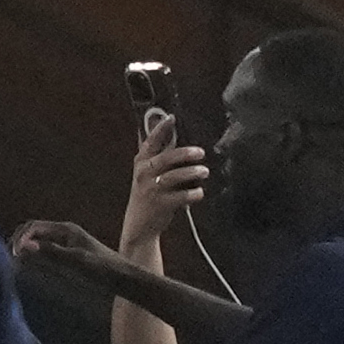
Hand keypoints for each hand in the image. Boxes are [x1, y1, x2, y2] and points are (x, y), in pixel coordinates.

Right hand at [11, 217, 117, 276]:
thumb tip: (24, 246)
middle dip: (19, 241)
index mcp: (65, 229)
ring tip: (15, 264)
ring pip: (37, 241)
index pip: (33, 226)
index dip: (20, 239)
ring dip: (25, 248)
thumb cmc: (102, 269)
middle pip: (32, 230)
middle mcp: (63, 233)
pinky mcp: (67, 254)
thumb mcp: (75, 261)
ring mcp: (65, 243)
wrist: (122, 279)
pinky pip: (44, 251)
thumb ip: (50, 253)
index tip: (15, 257)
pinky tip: (29, 268)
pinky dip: (33, 256)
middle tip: (9, 259)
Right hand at [121, 124, 209, 258]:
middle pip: (166, 158)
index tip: (172, 117)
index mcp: (141, 162)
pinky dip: (193, 194)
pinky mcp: (160, 205)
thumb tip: (177, 139)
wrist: (139, 226)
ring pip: (174, 176)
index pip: (150, 142)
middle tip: (201, 152)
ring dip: (192, 172)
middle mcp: (144, 174)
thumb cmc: (148, 195)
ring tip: (204, 171)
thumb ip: (159, 158)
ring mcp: (151, 189)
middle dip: (184, 153)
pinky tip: (200, 192)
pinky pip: (180, 196)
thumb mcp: (148, 174)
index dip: (161, 129)